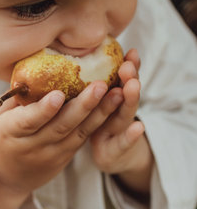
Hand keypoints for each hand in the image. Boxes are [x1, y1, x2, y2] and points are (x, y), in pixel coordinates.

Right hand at [0, 81, 122, 208]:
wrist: (6, 176)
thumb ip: (12, 99)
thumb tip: (33, 72)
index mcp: (9, 134)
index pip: (27, 122)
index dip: (43, 110)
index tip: (58, 95)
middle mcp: (32, 146)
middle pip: (60, 127)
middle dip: (82, 106)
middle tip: (100, 86)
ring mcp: (51, 154)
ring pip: (77, 134)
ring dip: (99, 114)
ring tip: (117, 93)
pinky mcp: (65, 157)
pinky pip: (83, 138)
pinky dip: (98, 122)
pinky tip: (112, 105)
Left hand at [90, 49, 153, 195]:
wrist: (112, 157)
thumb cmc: (100, 125)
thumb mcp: (95, 105)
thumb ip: (88, 85)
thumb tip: (70, 56)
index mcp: (109, 99)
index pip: (120, 80)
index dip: (128, 66)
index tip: (130, 51)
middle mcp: (118, 113)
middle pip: (124, 94)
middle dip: (129, 78)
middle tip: (128, 64)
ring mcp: (119, 132)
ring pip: (124, 114)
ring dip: (130, 100)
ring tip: (132, 85)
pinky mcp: (115, 152)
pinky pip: (123, 143)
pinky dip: (131, 136)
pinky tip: (138, 127)